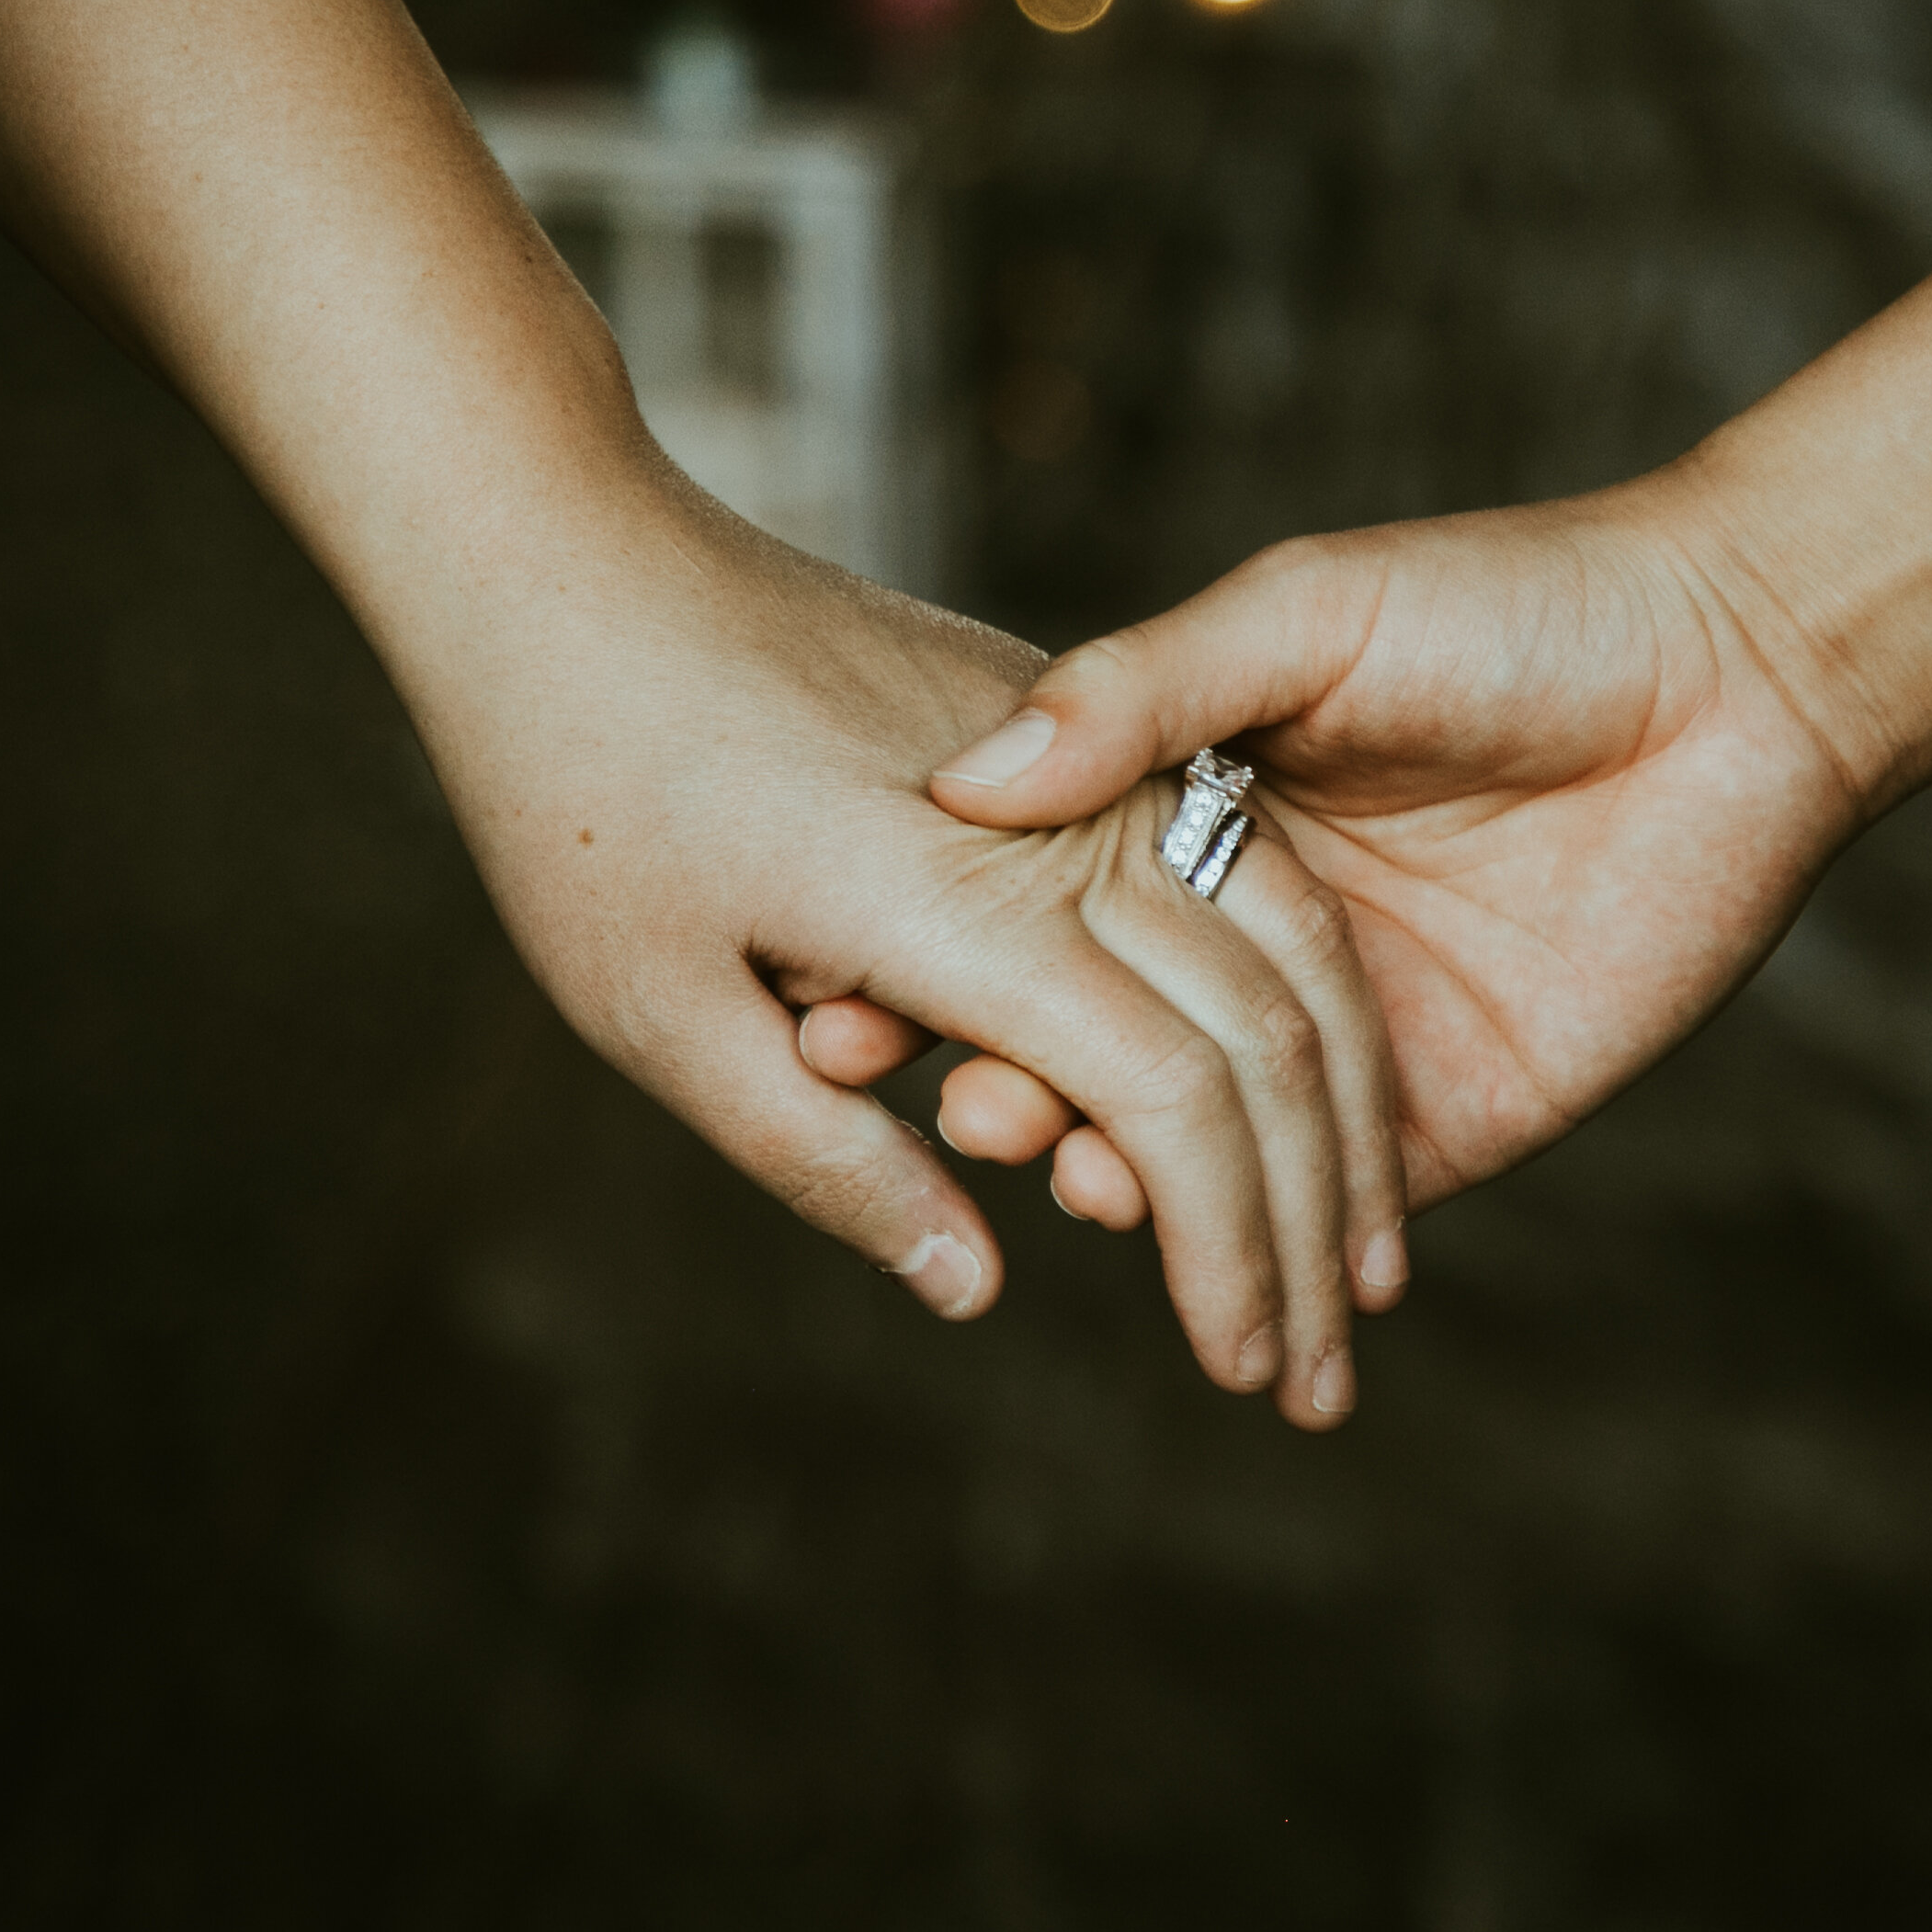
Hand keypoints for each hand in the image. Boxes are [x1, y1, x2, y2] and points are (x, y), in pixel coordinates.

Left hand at [400, 460, 1406, 1427]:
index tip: (1248, 1373)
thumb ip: (826, 1159)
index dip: (1228, 1254)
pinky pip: (1233, 850)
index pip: (1170, 1107)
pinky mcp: (1058, 712)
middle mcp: (1061, 822)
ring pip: (1285, 932)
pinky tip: (1304, 1066)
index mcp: (963, 907)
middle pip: (1267, 1031)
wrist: (572, 556)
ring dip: (1340, 1100)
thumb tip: (975, 1287)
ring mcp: (1076, 752)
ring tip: (1359, 1247)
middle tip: (1332, 1374)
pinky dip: (1295, 979)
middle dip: (1320, 1215)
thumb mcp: (659, 1012)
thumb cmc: (577, 791)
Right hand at [910, 470, 1864, 1216]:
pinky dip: (1248, 1233)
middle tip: (931, 1103)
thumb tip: (965, 777)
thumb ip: (1142, 688)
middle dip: (1002, 1080)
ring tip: (1042, 1167)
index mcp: (1201, 816)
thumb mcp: (1303, 614)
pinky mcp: (1450, 1114)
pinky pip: (1331, 1200)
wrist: (1743, 675)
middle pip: (1098, 1043)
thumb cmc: (1515, 606)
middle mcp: (1257, 937)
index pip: (1041, 916)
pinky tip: (1164, 1225)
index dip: (943, 959)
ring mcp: (1349, 1035)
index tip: (840, 993)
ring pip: (1198, 1140)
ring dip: (1104, 1168)